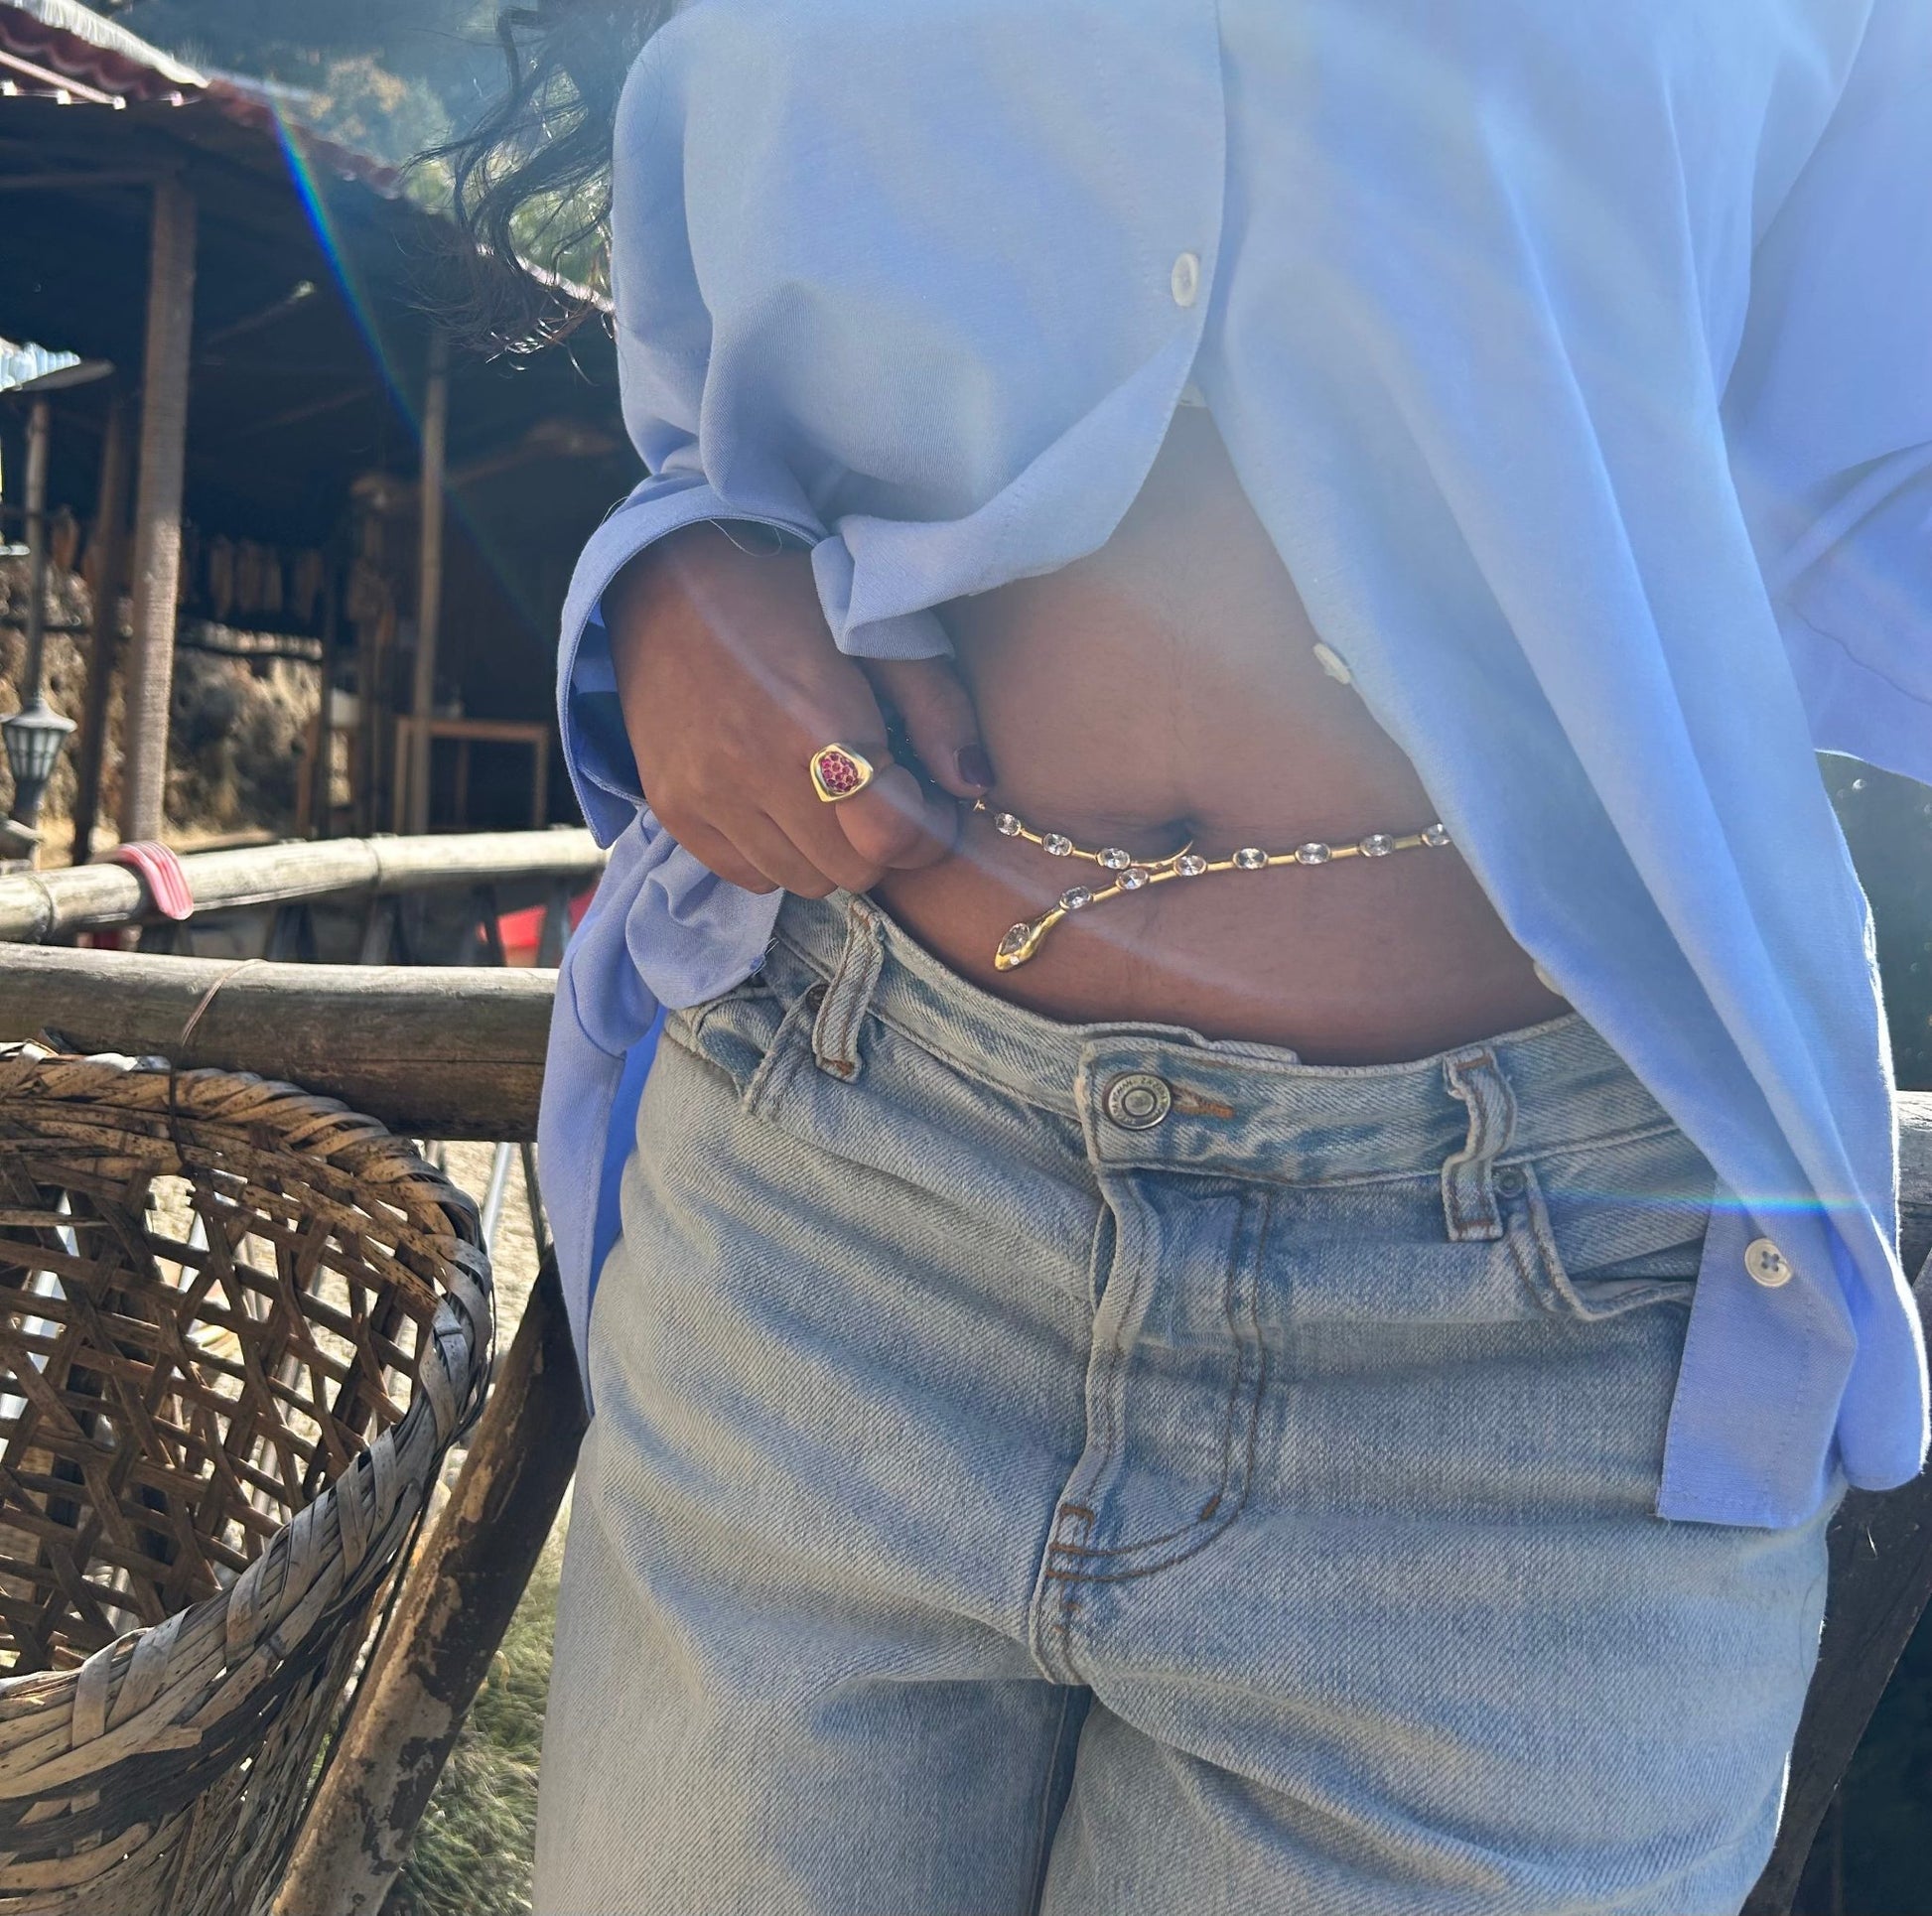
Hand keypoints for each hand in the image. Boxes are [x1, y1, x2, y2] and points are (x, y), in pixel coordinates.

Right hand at [605, 521, 992, 896]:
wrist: (667, 582)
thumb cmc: (786, 599)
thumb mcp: (876, 632)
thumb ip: (937, 707)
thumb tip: (974, 783)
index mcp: (815, 723)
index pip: (890, 837)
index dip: (927, 833)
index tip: (930, 806)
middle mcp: (755, 771)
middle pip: (852, 870)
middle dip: (880, 842)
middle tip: (878, 795)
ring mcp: (707, 796)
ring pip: (801, 881)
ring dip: (828, 852)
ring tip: (826, 796)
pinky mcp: (674, 811)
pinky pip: (748, 876)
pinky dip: (776, 854)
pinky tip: (778, 802)